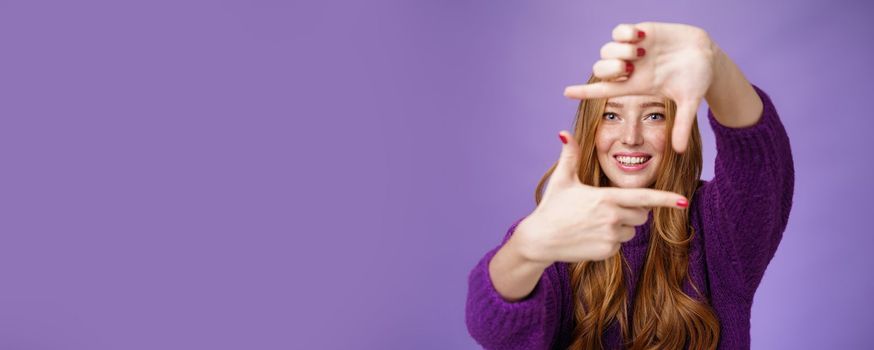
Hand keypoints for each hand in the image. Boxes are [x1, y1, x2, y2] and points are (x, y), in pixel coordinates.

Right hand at [511, 131, 688, 264]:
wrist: (540, 239)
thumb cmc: (552, 206)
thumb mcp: (562, 179)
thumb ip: (570, 155)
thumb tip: (564, 132)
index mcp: (606, 197)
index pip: (644, 198)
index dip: (666, 199)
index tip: (683, 201)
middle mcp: (612, 217)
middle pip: (642, 214)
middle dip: (632, 210)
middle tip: (606, 208)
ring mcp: (610, 236)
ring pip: (632, 230)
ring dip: (621, 226)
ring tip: (594, 223)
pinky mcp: (607, 251)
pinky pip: (620, 244)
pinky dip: (610, 240)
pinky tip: (590, 236)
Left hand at [563, 22, 718, 152]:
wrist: (709, 55)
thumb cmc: (698, 79)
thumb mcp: (690, 102)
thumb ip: (683, 125)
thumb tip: (679, 151)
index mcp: (635, 85)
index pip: (603, 90)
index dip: (584, 91)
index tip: (566, 92)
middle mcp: (630, 69)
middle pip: (600, 68)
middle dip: (608, 67)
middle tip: (627, 67)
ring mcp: (633, 50)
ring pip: (606, 50)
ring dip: (619, 50)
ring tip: (640, 51)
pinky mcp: (641, 32)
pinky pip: (619, 31)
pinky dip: (624, 33)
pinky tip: (640, 37)